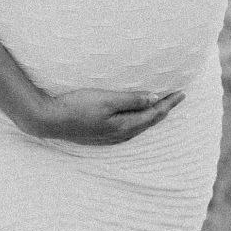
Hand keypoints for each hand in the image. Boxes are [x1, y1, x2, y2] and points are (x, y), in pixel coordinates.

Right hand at [23, 83, 183, 146]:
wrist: (49, 120)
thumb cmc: (76, 106)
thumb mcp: (106, 100)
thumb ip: (131, 100)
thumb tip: (155, 98)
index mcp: (124, 126)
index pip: (154, 113)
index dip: (169, 103)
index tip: (182, 92)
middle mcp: (120, 136)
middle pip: (149, 122)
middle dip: (164, 109)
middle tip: (177, 97)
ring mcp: (110, 138)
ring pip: (139, 126)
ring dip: (152, 115)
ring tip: (162, 106)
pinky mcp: (101, 136)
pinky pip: (128, 128)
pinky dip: (138, 119)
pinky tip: (136, 116)